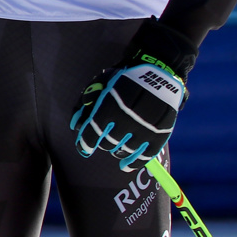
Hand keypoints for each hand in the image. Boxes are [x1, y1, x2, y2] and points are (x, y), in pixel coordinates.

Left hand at [70, 19, 196, 171]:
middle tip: (105, 138)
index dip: (85, 144)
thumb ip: (85, 103)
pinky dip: (135, 163)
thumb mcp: (100, 84)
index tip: (84, 149)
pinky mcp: (161, 133)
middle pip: (108, 143)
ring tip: (116, 147)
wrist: (158, 70)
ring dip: (117, 151)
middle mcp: (127, 120)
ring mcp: (145, 128)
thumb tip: (75, 126)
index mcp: (110, 107)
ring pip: (125, 151)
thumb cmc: (124, 78)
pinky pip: (146, 156)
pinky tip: (127, 166)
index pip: (92, 134)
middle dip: (103, 142)